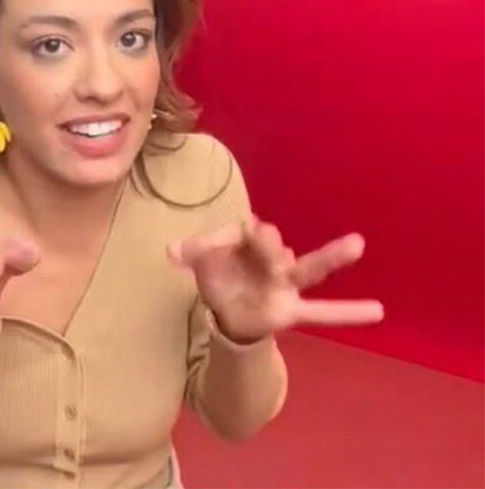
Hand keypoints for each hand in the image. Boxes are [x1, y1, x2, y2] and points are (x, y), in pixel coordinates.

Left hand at [167, 214, 383, 342]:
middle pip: (272, 247)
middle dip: (267, 242)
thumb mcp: (203, 265)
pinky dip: (348, 312)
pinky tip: (378, 311)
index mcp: (247, 244)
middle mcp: (269, 260)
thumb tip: (169, 251)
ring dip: (330, 257)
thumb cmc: (222, 278)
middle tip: (262, 234)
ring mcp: (284, 285)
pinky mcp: (291, 310)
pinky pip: (322, 312)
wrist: (231, 310)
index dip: (225, 239)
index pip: (240, 235)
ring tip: (357, 243)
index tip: (208, 243)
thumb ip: (192, 254)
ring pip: (308, 269)